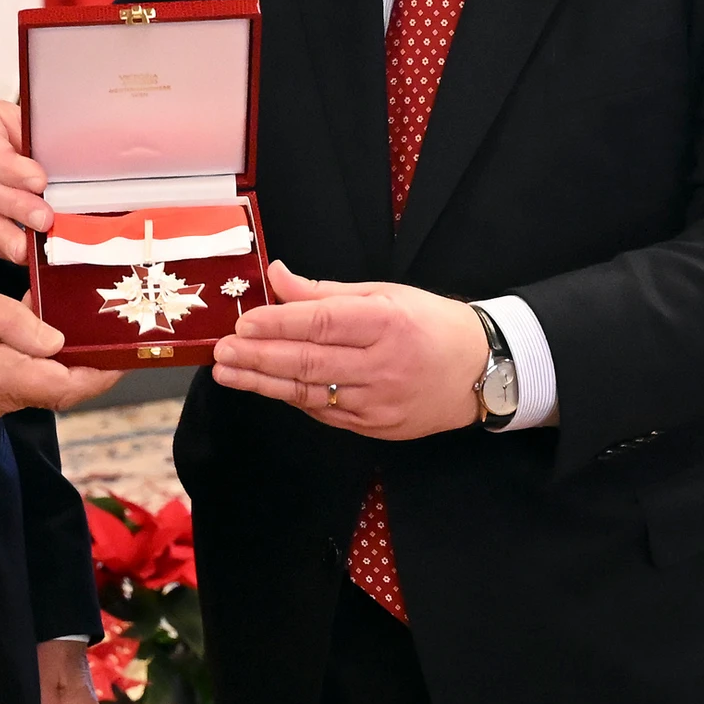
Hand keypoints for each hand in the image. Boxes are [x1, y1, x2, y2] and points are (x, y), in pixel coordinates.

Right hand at [0, 100, 51, 263]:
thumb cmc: (0, 132)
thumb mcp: (20, 122)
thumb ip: (36, 143)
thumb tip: (65, 168)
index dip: (13, 169)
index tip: (40, 182)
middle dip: (15, 206)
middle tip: (43, 219)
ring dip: (4, 234)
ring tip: (28, 245)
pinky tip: (17, 249)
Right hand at [0, 276, 115, 423]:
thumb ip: (11, 321)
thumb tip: (56, 339)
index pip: (62, 388)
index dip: (99, 373)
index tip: (123, 353)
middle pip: (55, 390)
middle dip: (85, 363)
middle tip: (106, 327)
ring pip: (36, 386)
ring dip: (57, 357)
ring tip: (71, 315)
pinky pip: (14, 383)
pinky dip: (32, 359)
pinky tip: (32, 326)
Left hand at [210, 261, 488, 440]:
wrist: (482, 371)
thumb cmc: (431, 324)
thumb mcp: (384, 294)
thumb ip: (324, 292)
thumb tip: (276, 276)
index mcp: (388, 323)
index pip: (322, 324)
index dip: (278, 325)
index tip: (243, 324)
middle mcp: (385, 366)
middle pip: (310, 362)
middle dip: (258, 358)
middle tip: (221, 352)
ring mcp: (381, 403)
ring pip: (312, 393)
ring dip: (264, 383)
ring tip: (229, 373)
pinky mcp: (377, 427)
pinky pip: (326, 413)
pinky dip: (294, 398)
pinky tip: (268, 387)